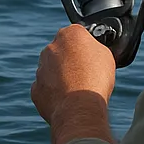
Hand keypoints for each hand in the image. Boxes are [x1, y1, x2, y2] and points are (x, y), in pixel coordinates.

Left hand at [31, 25, 116, 143]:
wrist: (79, 108)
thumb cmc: (95, 80)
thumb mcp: (106, 55)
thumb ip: (95, 47)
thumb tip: (90, 50)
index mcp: (69, 34)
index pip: (77, 35)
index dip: (86, 47)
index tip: (91, 58)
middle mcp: (51, 48)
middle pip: (62, 52)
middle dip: (71, 61)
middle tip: (85, 74)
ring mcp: (40, 69)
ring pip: (52, 70)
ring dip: (62, 77)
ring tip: (77, 90)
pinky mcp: (36, 88)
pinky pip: (46, 88)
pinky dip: (54, 93)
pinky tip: (67, 100)